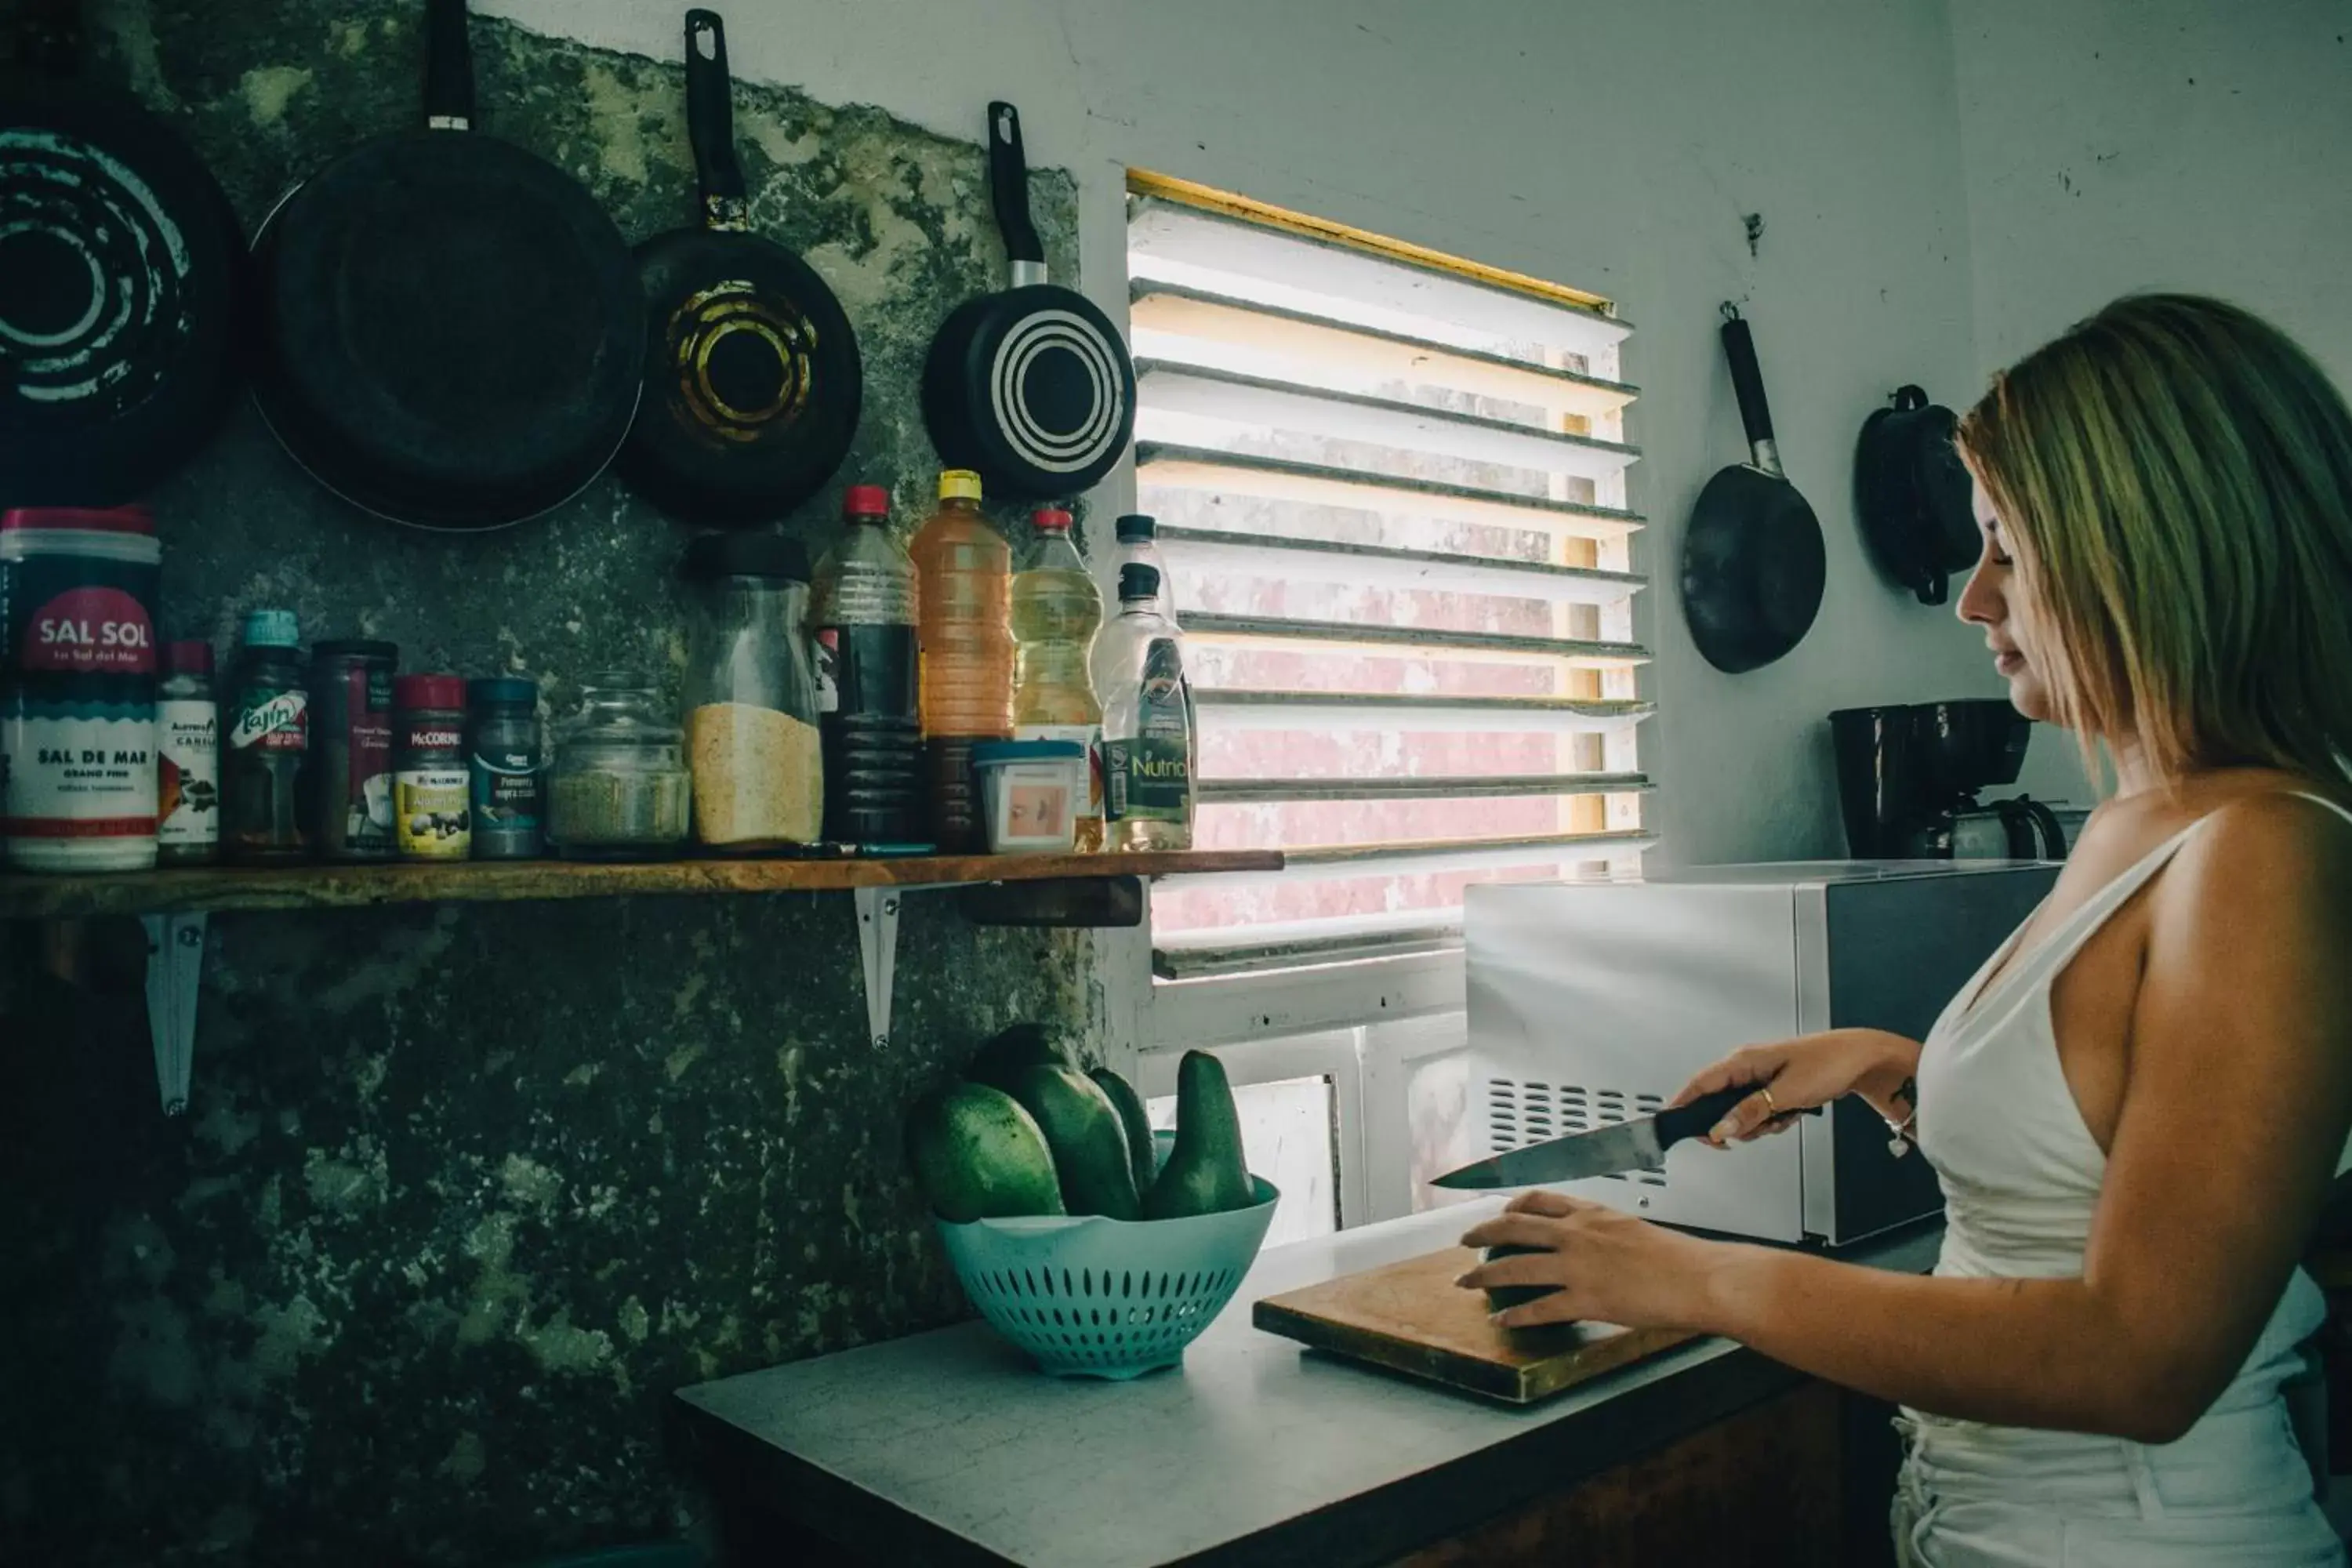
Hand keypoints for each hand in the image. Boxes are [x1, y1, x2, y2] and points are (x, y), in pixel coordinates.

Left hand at [1456, 1191, 1731, 1330]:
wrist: (1699, 1278)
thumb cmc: (1678, 1258)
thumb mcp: (1635, 1229)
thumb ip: (1606, 1232)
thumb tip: (1594, 1244)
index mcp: (1592, 1213)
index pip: (1540, 1200)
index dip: (1512, 1206)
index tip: (1500, 1213)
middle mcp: (1578, 1234)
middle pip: (1515, 1227)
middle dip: (1482, 1234)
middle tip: (1464, 1242)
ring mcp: (1579, 1267)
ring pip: (1516, 1267)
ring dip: (1484, 1276)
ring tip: (1466, 1284)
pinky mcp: (1586, 1299)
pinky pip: (1539, 1308)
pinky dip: (1515, 1316)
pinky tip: (1502, 1320)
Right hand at [1668, 1028, 1918, 1146]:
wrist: (1862, 1060)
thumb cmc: (1828, 1063)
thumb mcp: (1787, 1093)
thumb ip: (1751, 1112)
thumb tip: (1721, 1129)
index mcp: (1743, 1060)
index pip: (1700, 1084)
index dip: (1683, 1104)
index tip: (1672, 1125)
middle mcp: (1747, 1068)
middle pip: (1718, 1103)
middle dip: (1733, 1124)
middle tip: (1749, 1132)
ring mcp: (1760, 1079)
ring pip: (1741, 1113)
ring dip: (1758, 1125)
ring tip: (1783, 1119)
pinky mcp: (1773, 1089)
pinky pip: (1760, 1113)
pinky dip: (1772, 1121)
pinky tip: (1791, 1115)